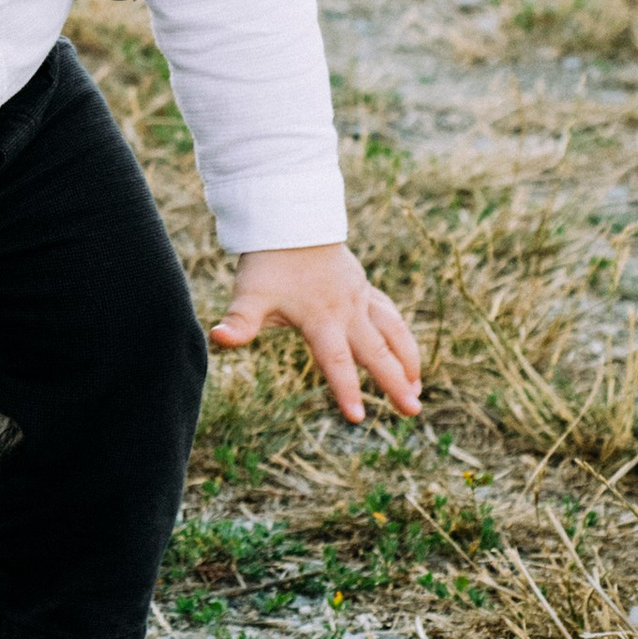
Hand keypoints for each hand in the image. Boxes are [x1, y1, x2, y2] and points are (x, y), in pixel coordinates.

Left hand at [212, 243, 421, 423]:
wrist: (289, 220)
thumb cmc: (267, 263)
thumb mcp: (248, 294)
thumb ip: (239, 322)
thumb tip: (219, 339)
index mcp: (321, 318)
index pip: (336, 361)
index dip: (346, 389)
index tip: (356, 418)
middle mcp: (347, 310)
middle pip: (376, 352)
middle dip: (395, 383)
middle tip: (414, 412)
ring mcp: (360, 298)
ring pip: (394, 332)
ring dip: (408, 361)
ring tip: (418, 389)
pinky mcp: (364, 289)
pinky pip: (391, 316)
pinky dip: (403, 337)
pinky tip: (408, 355)